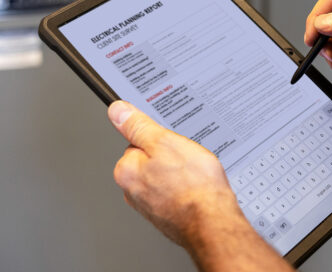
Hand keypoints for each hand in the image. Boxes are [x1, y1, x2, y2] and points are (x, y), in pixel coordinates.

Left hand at [109, 102, 292, 271]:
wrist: (213, 221)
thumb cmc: (194, 186)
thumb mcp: (166, 142)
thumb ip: (139, 126)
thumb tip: (118, 111)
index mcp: (126, 171)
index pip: (138, 142)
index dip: (159, 139)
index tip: (172, 144)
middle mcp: (132, 191)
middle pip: (150, 160)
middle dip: (169, 158)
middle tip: (186, 161)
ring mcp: (149, 206)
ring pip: (164, 177)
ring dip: (179, 175)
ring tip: (194, 176)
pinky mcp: (166, 215)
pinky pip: (175, 193)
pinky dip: (185, 190)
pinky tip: (197, 190)